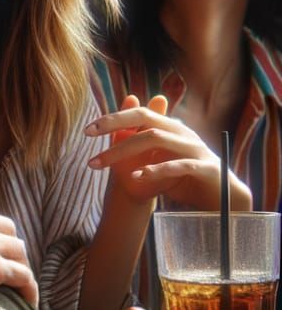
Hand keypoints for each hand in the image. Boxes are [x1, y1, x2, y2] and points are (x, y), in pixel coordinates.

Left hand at [84, 95, 252, 210]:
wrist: (222, 196)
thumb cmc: (185, 175)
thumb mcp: (159, 159)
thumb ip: (141, 143)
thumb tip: (118, 131)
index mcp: (171, 128)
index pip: (139, 113)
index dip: (113, 118)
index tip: (87, 129)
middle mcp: (182, 132)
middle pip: (146, 120)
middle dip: (115, 125)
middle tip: (88, 136)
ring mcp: (195, 148)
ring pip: (157, 138)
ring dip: (125, 150)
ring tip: (101, 162)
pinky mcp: (205, 168)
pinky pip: (178, 165)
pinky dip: (156, 170)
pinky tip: (137, 176)